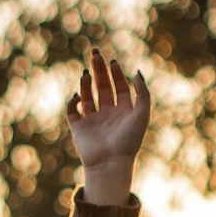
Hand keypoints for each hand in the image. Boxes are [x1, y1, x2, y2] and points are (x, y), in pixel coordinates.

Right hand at [68, 49, 148, 202]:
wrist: (111, 163)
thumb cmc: (129, 140)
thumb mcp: (142, 114)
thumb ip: (142, 93)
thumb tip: (137, 72)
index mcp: (124, 111)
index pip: (120, 87)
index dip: (116, 73)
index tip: (112, 61)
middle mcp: (108, 114)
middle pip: (103, 87)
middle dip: (99, 70)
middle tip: (95, 53)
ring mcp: (92, 120)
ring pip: (87, 96)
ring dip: (86, 82)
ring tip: (85, 72)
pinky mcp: (78, 128)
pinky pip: (73, 110)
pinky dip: (74, 100)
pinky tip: (79, 95)